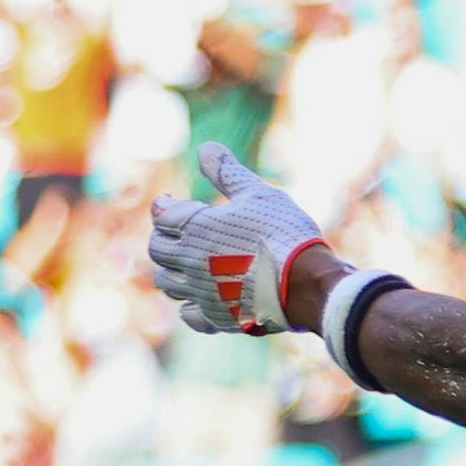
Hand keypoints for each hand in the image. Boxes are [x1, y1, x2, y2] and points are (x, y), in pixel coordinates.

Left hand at [145, 144, 330, 334]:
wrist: (308, 283)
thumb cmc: (284, 233)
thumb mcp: (258, 194)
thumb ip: (227, 172)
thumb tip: (205, 148)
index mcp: (195, 227)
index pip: (161, 214)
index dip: (164, 205)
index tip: (171, 200)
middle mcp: (190, 261)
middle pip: (157, 250)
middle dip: (164, 238)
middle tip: (176, 232)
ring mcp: (202, 292)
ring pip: (167, 283)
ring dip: (172, 271)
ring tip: (186, 264)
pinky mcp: (218, 318)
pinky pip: (190, 316)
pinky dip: (190, 308)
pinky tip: (201, 299)